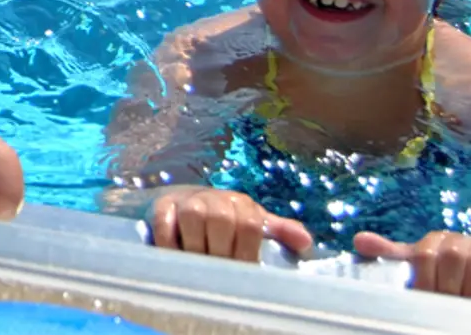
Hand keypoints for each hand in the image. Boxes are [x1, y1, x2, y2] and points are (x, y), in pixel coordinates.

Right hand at [147, 187, 314, 262]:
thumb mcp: (256, 224)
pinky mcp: (163, 206)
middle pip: (222, 220)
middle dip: (220, 251)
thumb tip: (306, 243)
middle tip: (218, 272)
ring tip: (198, 264)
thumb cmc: (229, 221)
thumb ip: (280, 231)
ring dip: (196, 246)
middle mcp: (215, 198)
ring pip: (193, 217)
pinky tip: (176, 257)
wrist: (190, 203)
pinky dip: (169, 242)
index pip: (250, 225)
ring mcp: (188, 200)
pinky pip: (165, 223)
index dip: (247, 251)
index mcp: (242, 204)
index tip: (242, 272)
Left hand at [354, 231, 470, 301]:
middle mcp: (461, 240)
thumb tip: (358, 240)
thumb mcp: (417, 265)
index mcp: (434, 241)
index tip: (427, 298)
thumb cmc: (446, 276)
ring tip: (469, 305)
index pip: (423, 255)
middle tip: (450, 305)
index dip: (424, 280)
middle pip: (451, 258)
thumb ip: (392, 254)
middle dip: (449, 287)